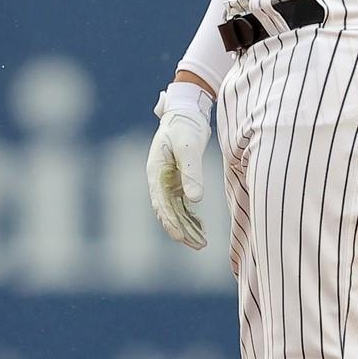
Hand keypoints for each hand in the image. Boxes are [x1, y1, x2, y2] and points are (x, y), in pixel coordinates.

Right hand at [146, 80, 213, 250]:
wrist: (186, 112)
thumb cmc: (185, 126)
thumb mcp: (188, 147)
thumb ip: (192, 172)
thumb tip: (196, 200)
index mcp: (155, 173)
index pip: (161, 204)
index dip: (170, 222)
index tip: (180, 237)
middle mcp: (159, 181)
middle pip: (168, 212)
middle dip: (181, 230)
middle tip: (197, 246)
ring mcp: (168, 182)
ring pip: (176, 211)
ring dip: (187, 227)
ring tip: (202, 244)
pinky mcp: (178, 181)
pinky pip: (183, 204)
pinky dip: (191, 217)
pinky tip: (202, 229)